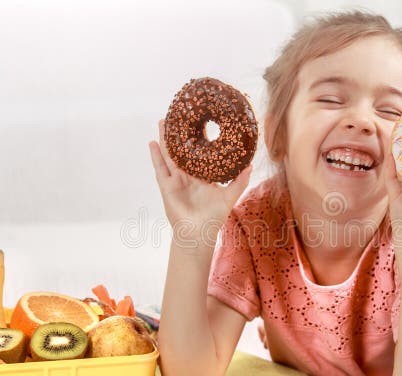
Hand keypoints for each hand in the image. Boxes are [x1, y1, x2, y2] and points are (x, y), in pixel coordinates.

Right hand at [148, 120, 251, 245]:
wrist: (198, 233)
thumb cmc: (213, 217)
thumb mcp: (229, 196)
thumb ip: (239, 181)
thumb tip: (250, 165)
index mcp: (202, 175)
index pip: (200, 152)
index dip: (199, 137)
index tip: (199, 121)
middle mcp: (188, 175)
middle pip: (182, 150)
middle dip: (179, 134)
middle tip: (177, 116)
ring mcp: (176, 180)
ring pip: (169, 155)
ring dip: (165, 139)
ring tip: (163, 123)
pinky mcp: (167, 186)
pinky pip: (160, 168)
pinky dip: (156, 156)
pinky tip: (152, 143)